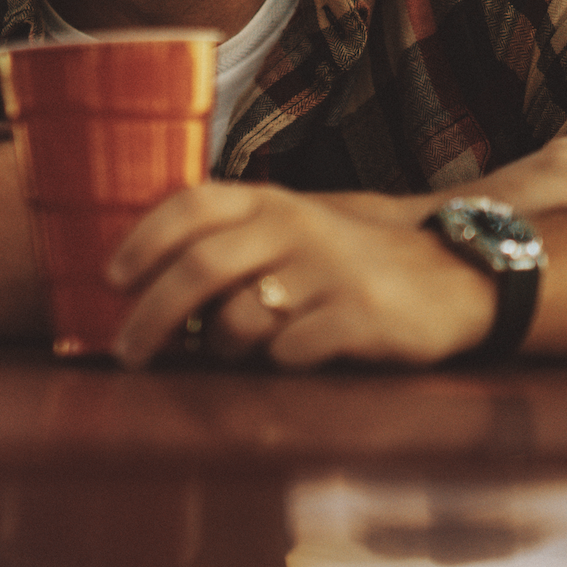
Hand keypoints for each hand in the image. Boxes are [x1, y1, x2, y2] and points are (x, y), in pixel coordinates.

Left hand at [105, 184, 494, 370]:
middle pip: (200, 270)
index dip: (141, 242)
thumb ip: (231, 240)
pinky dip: (278, 364)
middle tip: (127, 352)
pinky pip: (290, 354)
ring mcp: (329, 272)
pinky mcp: (361, 317)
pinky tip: (294, 357)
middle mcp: (296, 227)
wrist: (455, 276)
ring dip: (221, 349)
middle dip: (151, 318)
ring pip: (240, 321)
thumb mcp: (294, 230)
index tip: (111, 280)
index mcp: (272, 201)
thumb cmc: (352, 261)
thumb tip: (144, 277)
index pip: (190, 205)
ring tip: (231, 354)